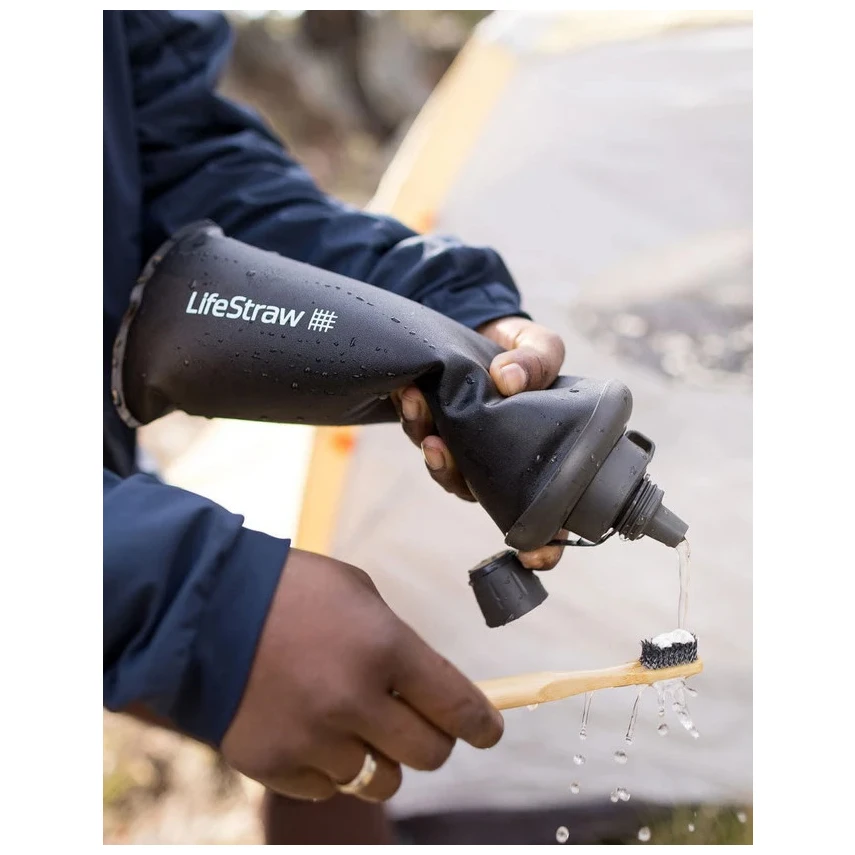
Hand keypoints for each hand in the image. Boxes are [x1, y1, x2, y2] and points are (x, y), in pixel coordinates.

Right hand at [221, 550, 503, 801]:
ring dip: (378, 757)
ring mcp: (313, 739)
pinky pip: (328, 787)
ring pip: (380, 779)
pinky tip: (310, 729)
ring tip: (352, 723)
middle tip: (417, 724)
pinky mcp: (276, 764)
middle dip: (432, 741)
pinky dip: (330, 767)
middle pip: (428, 754)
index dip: (483, 724)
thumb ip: (399, 644)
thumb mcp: (358, 594)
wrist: (204, 608)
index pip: (457, 706)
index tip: (489, 731)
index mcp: (385, 648)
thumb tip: (430, 688)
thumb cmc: (289, 590)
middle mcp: (354, 700)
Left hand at [391, 316, 568, 569]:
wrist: (491, 330)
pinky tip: (406, 392)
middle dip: (454, 477)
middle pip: (477, 493)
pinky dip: (412, 414)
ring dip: (426, 445)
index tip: (534, 555)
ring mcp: (465, 449)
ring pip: (443, 467)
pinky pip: (421, 432)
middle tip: (439, 450)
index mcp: (537, 459)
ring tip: (417, 407)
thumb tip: (507, 379)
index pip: (546, 519)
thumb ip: (536, 361)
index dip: (543, 546)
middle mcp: (498, 465)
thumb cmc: (528, 352)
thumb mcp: (542, 348)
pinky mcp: (438, 426)